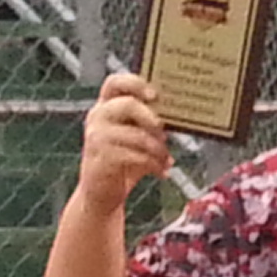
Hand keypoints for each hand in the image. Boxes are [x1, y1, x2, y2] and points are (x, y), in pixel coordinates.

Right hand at [74, 74, 172, 208]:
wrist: (102, 193)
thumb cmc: (124, 160)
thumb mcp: (137, 138)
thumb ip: (149, 123)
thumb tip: (180, 115)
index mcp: (106, 106)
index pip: (114, 83)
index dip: (135, 83)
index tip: (155, 95)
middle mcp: (98, 117)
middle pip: (126, 104)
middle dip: (150, 117)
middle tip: (164, 131)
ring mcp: (97, 137)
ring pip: (136, 135)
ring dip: (158, 149)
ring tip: (167, 160)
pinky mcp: (101, 157)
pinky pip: (136, 156)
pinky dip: (155, 165)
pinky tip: (163, 172)